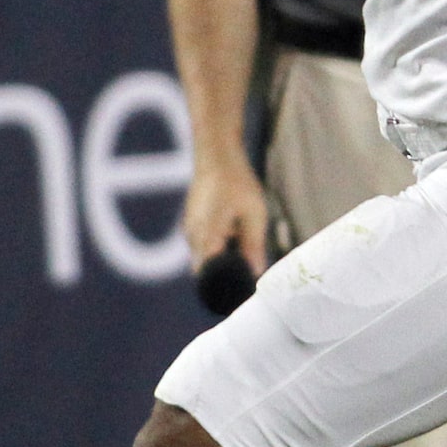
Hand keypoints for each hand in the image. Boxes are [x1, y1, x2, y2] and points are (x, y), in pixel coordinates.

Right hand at [183, 155, 269, 276]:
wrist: (217, 157)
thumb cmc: (237, 184)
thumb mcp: (254, 215)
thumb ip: (253, 246)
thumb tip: (256, 273)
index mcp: (207, 237)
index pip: (209, 277)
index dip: (224, 286)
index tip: (240, 289)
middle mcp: (193, 237)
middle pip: (207, 270)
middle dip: (225, 273)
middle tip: (249, 266)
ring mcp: (191, 231)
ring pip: (206, 257)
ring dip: (224, 257)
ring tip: (242, 238)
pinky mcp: (193, 224)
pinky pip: (205, 245)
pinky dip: (220, 246)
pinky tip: (235, 230)